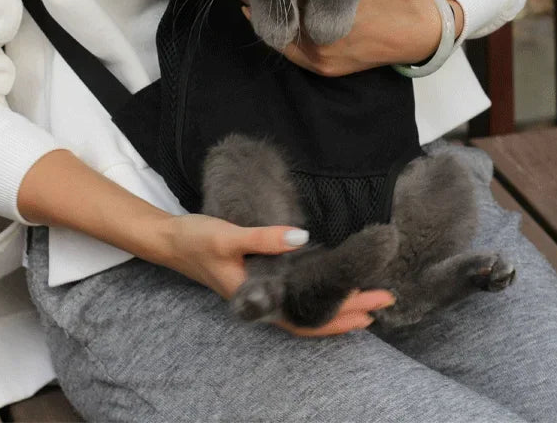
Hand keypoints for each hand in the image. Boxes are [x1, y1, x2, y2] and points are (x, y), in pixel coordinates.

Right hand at [162, 214, 394, 335]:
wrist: (172, 240)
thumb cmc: (198, 240)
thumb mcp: (230, 235)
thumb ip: (264, 238)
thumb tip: (302, 238)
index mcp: (258, 299)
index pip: (306, 320)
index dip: (339, 318)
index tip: (371, 308)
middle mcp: (264, 302)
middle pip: (313, 318)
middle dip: (349, 311)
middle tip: (385, 297)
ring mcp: (262, 292)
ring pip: (306, 309)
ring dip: (337, 306)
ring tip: (368, 298)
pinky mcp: (260, 279)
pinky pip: (296, 295)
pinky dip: (318, 294)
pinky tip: (331, 284)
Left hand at [278, 0, 462, 76]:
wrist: (425, 37)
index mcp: (335, 12)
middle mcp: (323, 40)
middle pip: (281, 12)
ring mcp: (322, 58)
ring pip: (280, 33)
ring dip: (261, 11)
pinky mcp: (324, 67)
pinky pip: (290, 52)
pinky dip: (272, 33)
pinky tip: (253, 15)